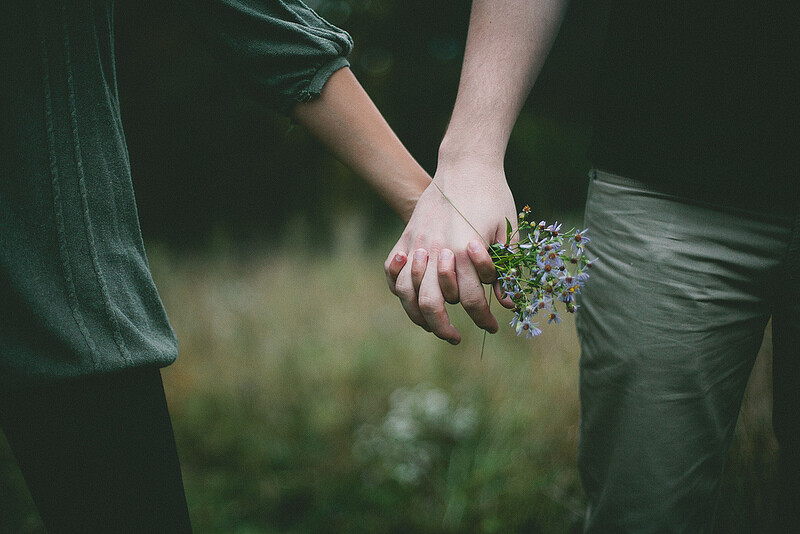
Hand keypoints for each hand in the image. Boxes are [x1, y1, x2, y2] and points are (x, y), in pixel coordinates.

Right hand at [384, 157, 516, 343]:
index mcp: (465, 252)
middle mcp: (437, 251)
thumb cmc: (493, 197)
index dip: (484, 319)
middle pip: (432, 304)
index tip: (493, 327)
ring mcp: (417, 244)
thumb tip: (506, 304)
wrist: (466, 165)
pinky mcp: (406, 237)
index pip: (471, 300)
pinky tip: (410, 300)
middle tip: (456, 337)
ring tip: (432, 326)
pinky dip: (399, 290)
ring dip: (418, 316)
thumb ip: (505, 270)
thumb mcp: (506, 232)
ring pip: (407, 293)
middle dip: (444, 329)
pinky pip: (392, 272)